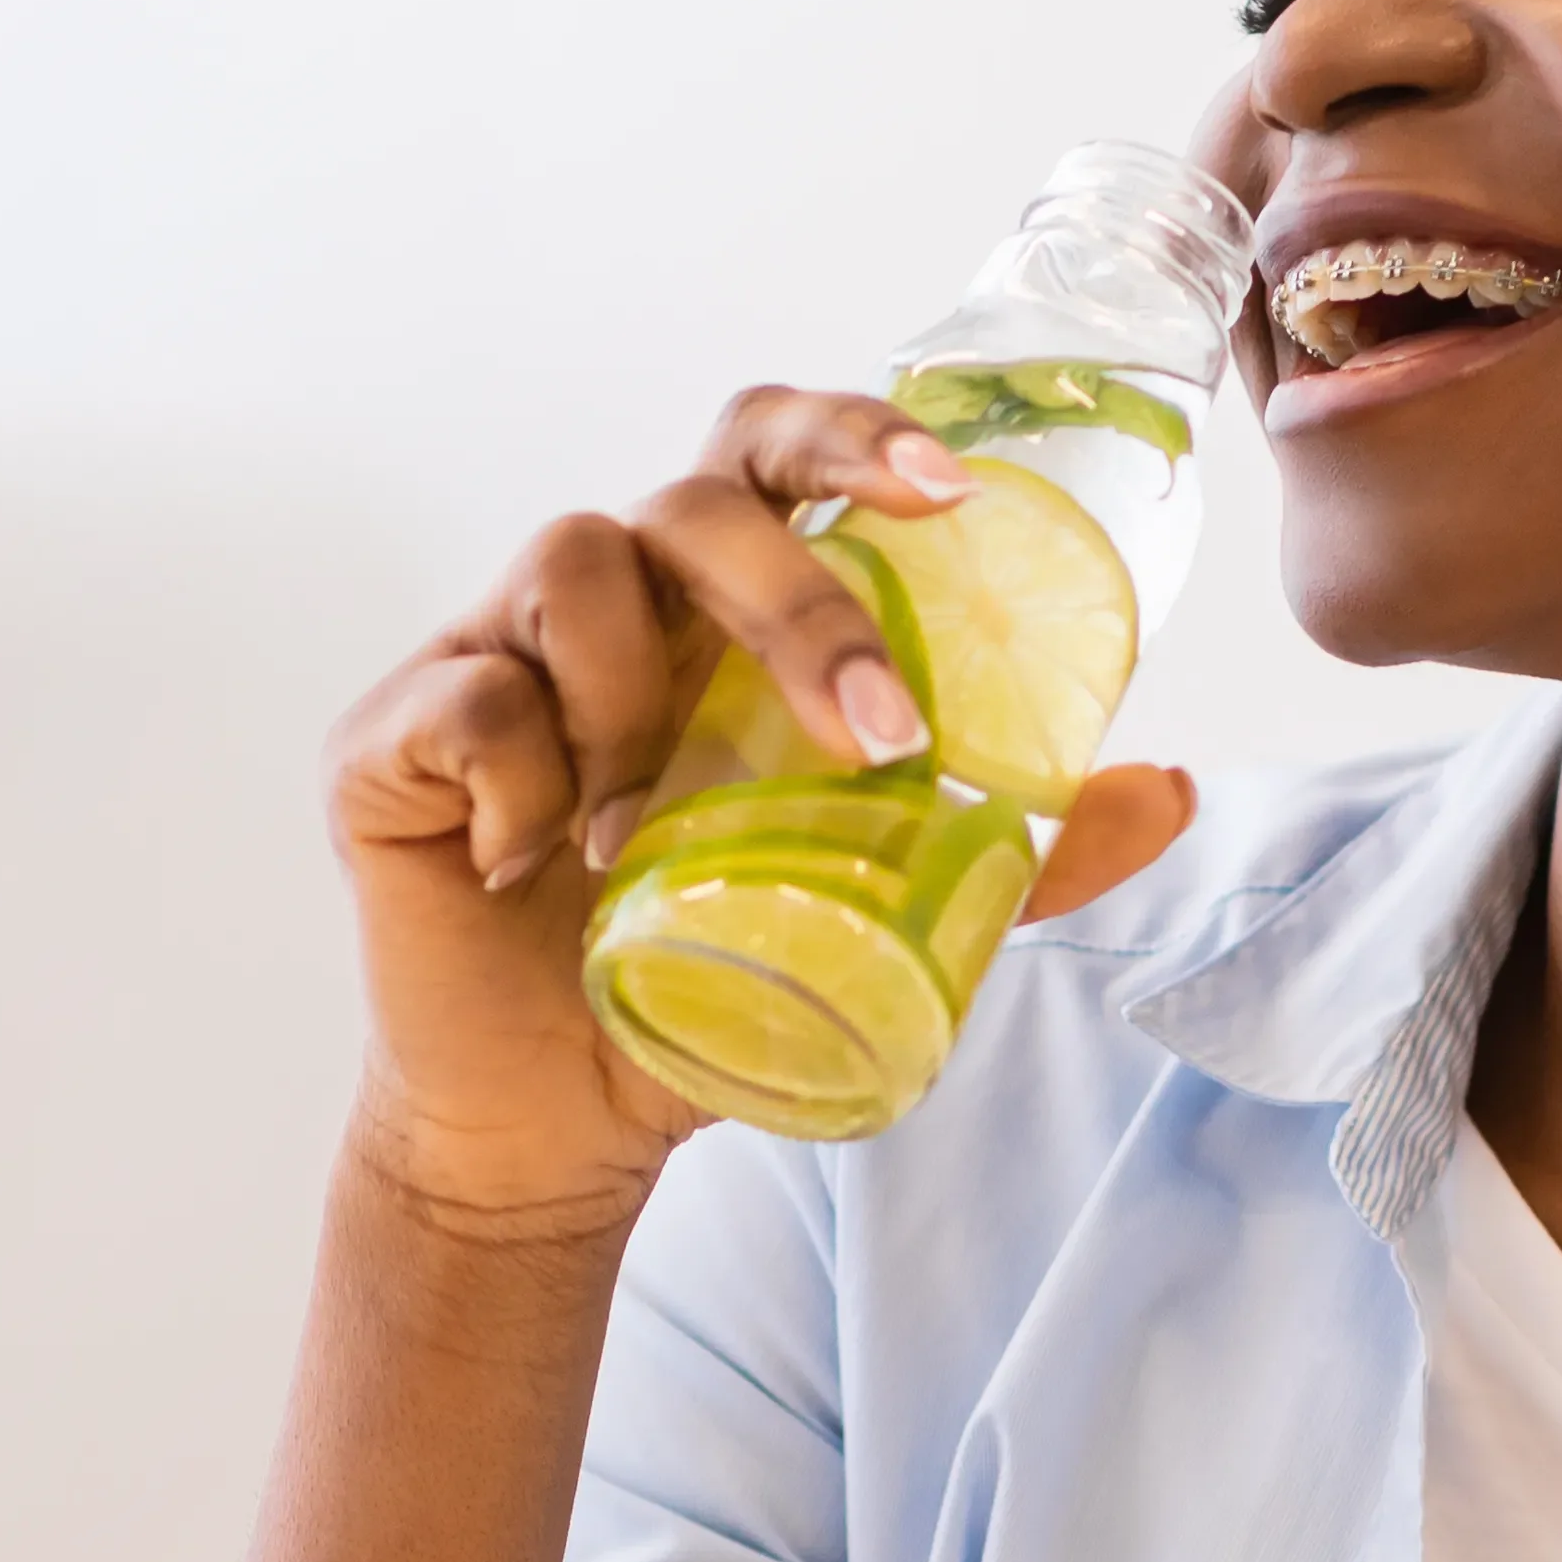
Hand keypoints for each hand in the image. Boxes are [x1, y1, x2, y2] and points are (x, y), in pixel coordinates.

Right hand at [327, 398, 1199, 1230]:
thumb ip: (1012, 858)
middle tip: (871, 731)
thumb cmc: (702, 981)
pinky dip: (523, 780)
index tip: (946, 488)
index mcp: (713, 610)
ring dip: (641, 699)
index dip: (849, 436)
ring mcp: (489, 654)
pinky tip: (542, 868)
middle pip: (690, 500)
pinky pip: (468, 698)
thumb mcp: (877, 917)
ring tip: (646, 837)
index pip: (772, 454)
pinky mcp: (392, 736)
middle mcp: (605, 603)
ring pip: (572, 566)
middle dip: (796, 598)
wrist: (550, 1125)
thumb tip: (1170, 790)